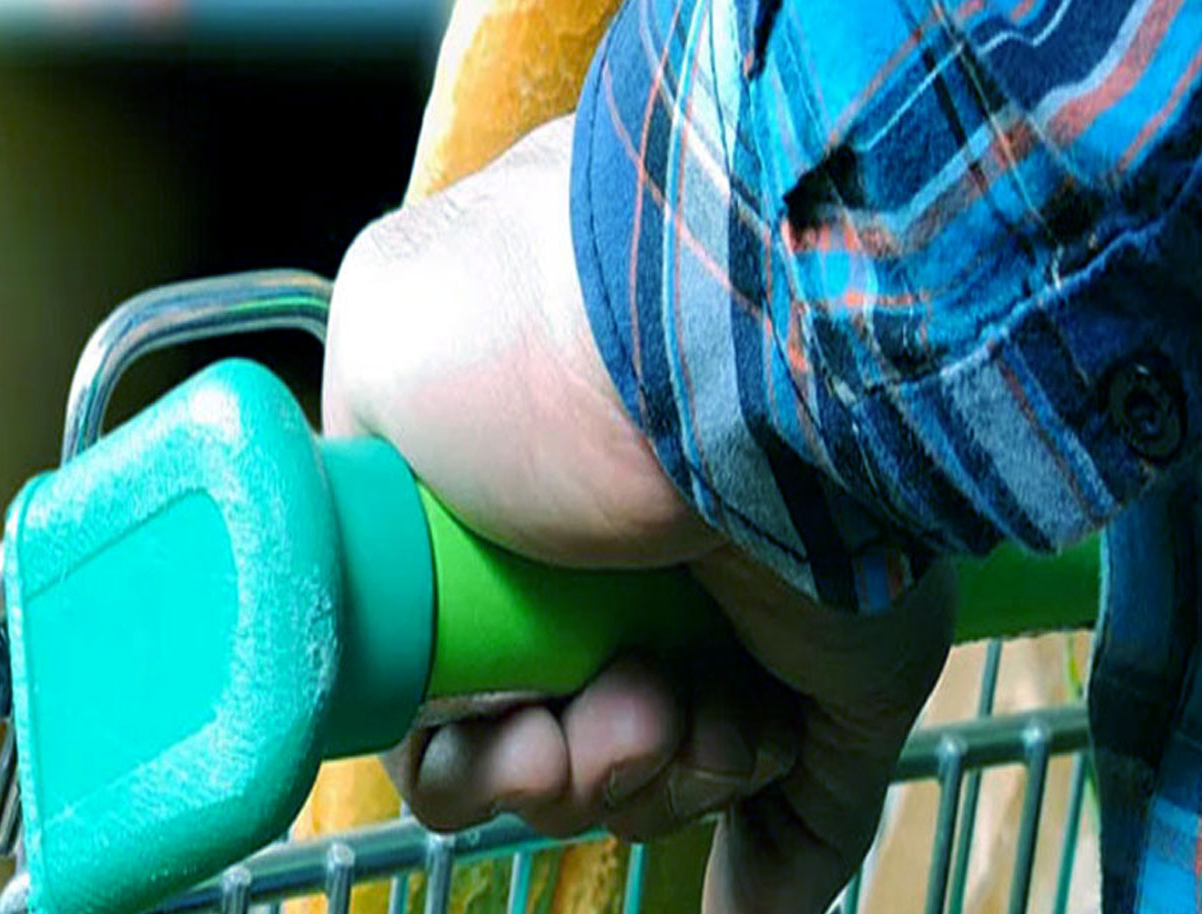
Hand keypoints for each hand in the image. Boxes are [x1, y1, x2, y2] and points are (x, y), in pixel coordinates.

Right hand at [323, 118, 953, 913]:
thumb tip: (377, 543)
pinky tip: (736, 912)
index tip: (475, 729)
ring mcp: (739, 614)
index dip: (457, 722)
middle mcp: (627, 547)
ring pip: (662, 778)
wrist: (734, 351)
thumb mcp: (384, 346)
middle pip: (557, 729)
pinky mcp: (841, 674)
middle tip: (567, 736)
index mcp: (524, 482)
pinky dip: (767, 868)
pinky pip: (807, 808)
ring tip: (666, 708)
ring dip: (646, 780)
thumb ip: (360, 442)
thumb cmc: (538, 349)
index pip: (462, 652)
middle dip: (546, 766)